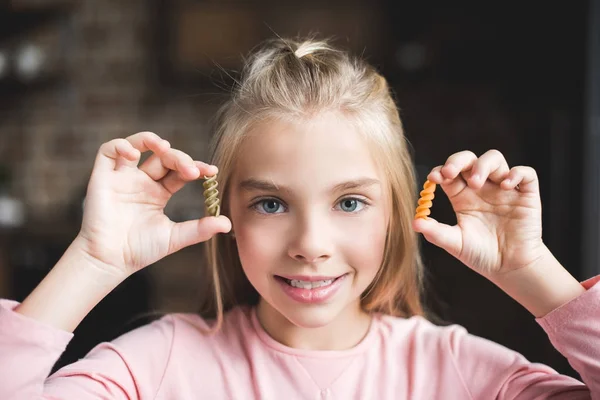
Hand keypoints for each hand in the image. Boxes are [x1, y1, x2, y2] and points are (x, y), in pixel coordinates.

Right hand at [76, 131, 230, 277]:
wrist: (110, 262)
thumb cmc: (139, 251)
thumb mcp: (175, 238)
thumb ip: (200, 229)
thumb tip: (227, 223)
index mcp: (158, 193)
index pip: (179, 171)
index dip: (194, 167)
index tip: (210, 171)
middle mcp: (141, 182)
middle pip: (162, 157)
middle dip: (179, 158)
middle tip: (191, 170)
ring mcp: (122, 178)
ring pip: (136, 145)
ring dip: (151, 140)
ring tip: (164, 147)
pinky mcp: (102, 177)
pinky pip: (108, 151)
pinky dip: (121, 146)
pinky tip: (135, 154)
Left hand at [413, 150, 545, 278]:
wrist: (510, 268)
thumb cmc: (481, 254)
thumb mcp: (455, 244)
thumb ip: (436, 232)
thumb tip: (415, 222)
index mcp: (462, 196)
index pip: (449, 173)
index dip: (440, 171)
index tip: (434, 178)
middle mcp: (482, 188)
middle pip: (469, 159)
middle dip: (458, 160)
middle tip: (450, 172)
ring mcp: (504, 189)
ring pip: (494, 159)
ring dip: (483, 165)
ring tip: (476, 183)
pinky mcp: (526, 195)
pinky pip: (526, 173)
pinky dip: (516, 173)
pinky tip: (505, 186)